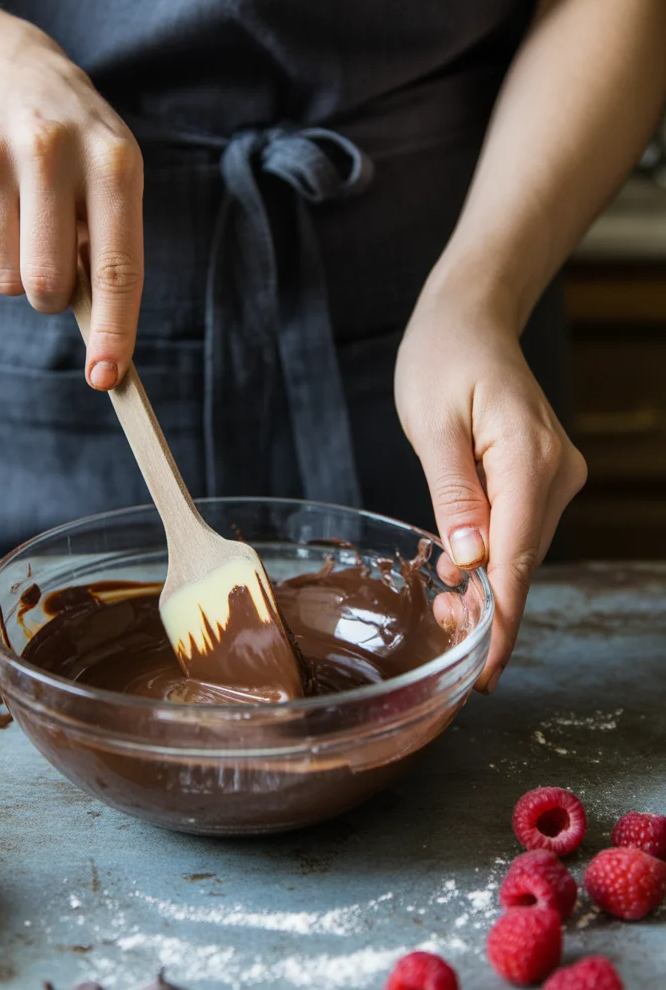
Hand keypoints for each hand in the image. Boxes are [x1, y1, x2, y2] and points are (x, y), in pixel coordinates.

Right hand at [0, 21, 142, 388]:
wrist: (4, 73)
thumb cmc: (78, 152)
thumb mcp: (113, 182)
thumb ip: (111, 254)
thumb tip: (103, 348)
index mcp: (112, 161)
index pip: (116, 266)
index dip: (113, 329)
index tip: (106, 379)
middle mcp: (50, 150)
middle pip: (45, 284)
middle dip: (53, 297)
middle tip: (56, 264)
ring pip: (2, 280)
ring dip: (17, 273)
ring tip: (26, 222)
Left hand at [394, 285, 586, 691]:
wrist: (472, 318)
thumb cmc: (443, 358)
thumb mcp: (432, 425)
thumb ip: (454, 494)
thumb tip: (473, 559)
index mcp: (529, 457)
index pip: (516, 557)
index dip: (501, 621)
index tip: (485, 671)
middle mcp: (556, 470)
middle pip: (523, 560)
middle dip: (488, 607)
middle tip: (441, 634)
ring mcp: (555, 473)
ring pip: (522, 549)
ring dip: (486, 582)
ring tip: (441, 604)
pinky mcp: (544, 474)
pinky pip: (519, 528)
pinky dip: (490, 555)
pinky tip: (458, 570)